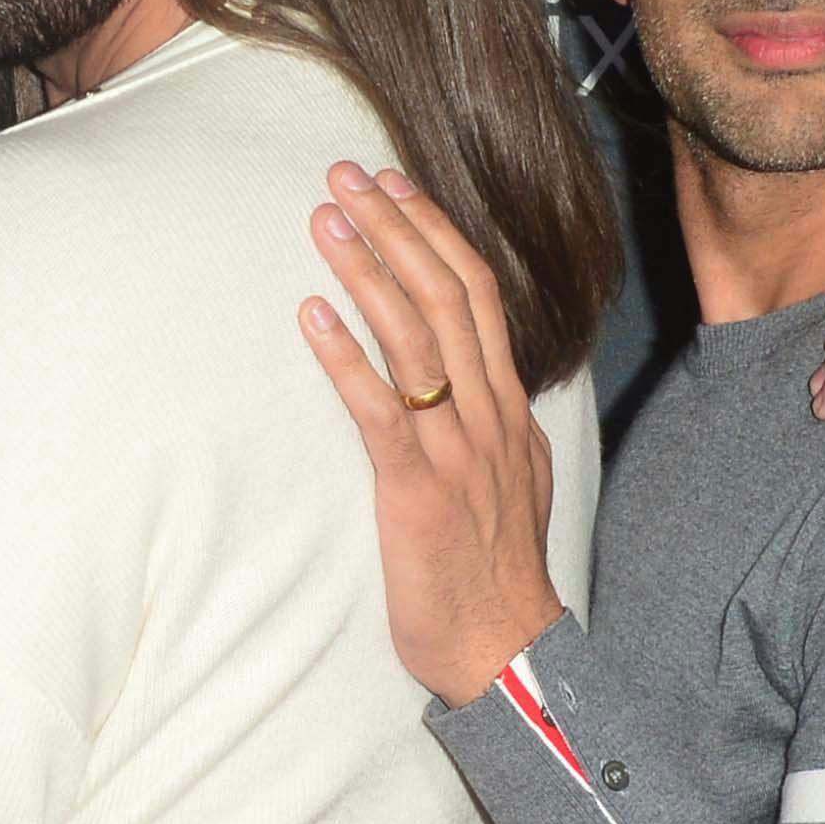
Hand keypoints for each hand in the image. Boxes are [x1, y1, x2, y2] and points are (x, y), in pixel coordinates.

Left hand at [299, 161, 561, 704]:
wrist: (508, 648)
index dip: (437, 234)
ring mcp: (457, 451)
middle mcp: (489, 415)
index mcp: (508, 407)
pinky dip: (346, 358)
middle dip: (398, 228)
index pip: (477, 295)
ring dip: (368, 272)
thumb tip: (477, 379)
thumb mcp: (513, 479)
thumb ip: (492, 423)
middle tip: (348, 175)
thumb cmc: (496, 572)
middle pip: (448, 296)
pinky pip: (382, 412)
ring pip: (417, 340)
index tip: (397, 186)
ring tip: (325, 222)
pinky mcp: (419, 491)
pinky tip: (310, 316)